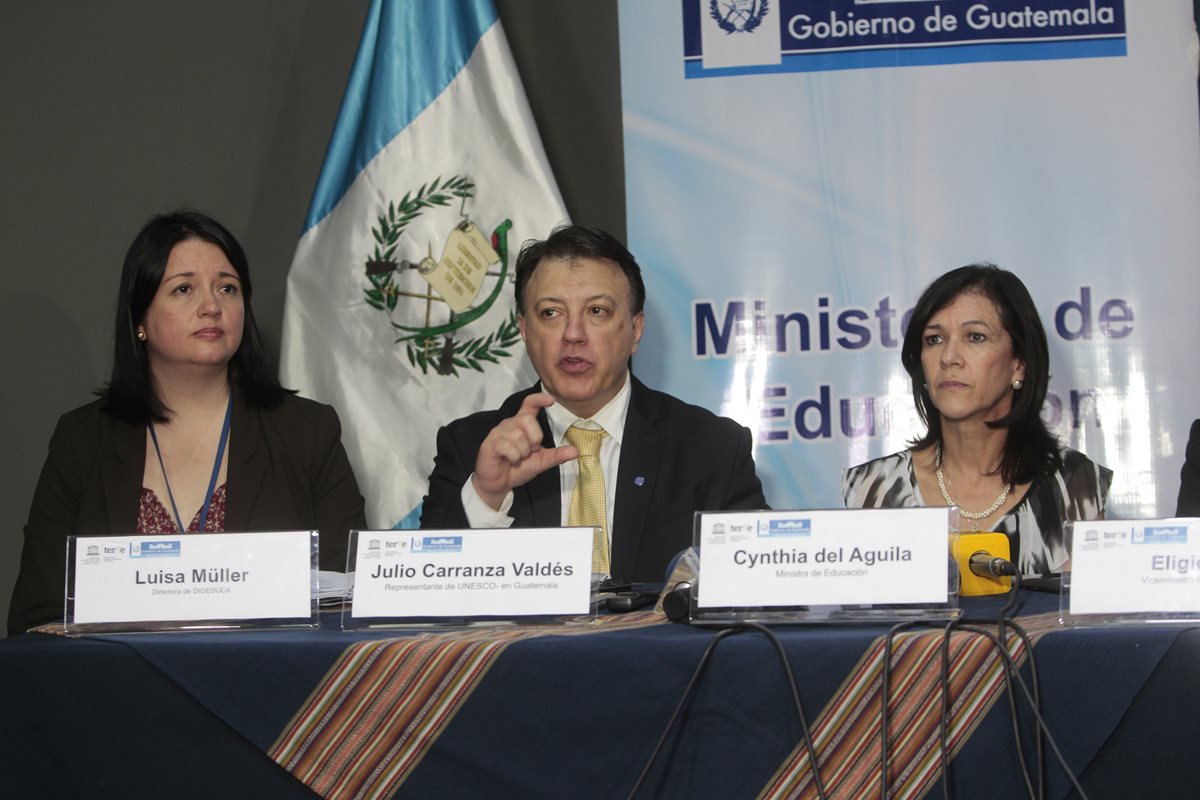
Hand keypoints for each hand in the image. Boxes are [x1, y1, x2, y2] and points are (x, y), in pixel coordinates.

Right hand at [471, 392, 577, 509]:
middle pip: (528, 419)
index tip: (550, 400)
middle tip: (529, 452)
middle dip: (534, 438)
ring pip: (518, 434)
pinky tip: (510, 461)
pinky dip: (514, 457)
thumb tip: (575, 451)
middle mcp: (510, 424)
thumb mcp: (541, 462)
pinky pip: (507, 445)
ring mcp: (498, 432)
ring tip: (518, 458)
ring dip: (522, 452)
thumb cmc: (518, 468)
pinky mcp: (490, 443)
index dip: (539, 399)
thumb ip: (556, 455)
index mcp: (522, 424)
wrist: (499, 484)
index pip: (529, 404)